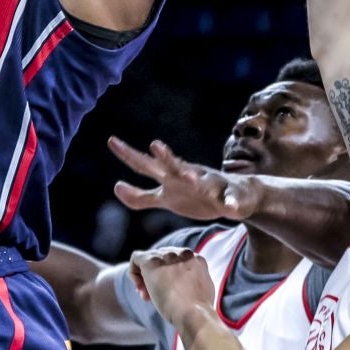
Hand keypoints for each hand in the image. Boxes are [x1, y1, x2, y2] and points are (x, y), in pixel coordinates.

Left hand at [109, 135, 247, 221]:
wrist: (238, 196)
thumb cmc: (197, 195)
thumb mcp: (166, 198)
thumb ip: (141, 196)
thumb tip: (116, 187)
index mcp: (172, 178)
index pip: (146, 165)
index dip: (129, 155)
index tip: (111, 141)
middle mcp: (190, 176)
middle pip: (173, 166)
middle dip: (165, 157)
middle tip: (155, 145)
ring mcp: (211, 186)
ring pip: (202, 180)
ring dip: (195, 177)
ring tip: (188, 176)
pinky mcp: (230, 198)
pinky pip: (231, 201)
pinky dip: (231, 203)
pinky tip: (230, 208)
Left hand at [129, 246, 216, 332]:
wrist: (193, 312)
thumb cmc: (198, 309)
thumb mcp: (203, 291)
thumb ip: (193, 282)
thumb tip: (185, 285)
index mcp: (195, 259)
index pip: (176, 262)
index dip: (169, 276)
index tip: (167, 292)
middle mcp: (181, 253)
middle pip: (162, 260)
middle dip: (157, 277)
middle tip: (153, 296)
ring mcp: (166, 256)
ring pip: (149, 259)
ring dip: (145, 278)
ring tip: (146, 297)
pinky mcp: (151, 262)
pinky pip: (136, 258)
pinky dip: (133, 272)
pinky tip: (138, 288)